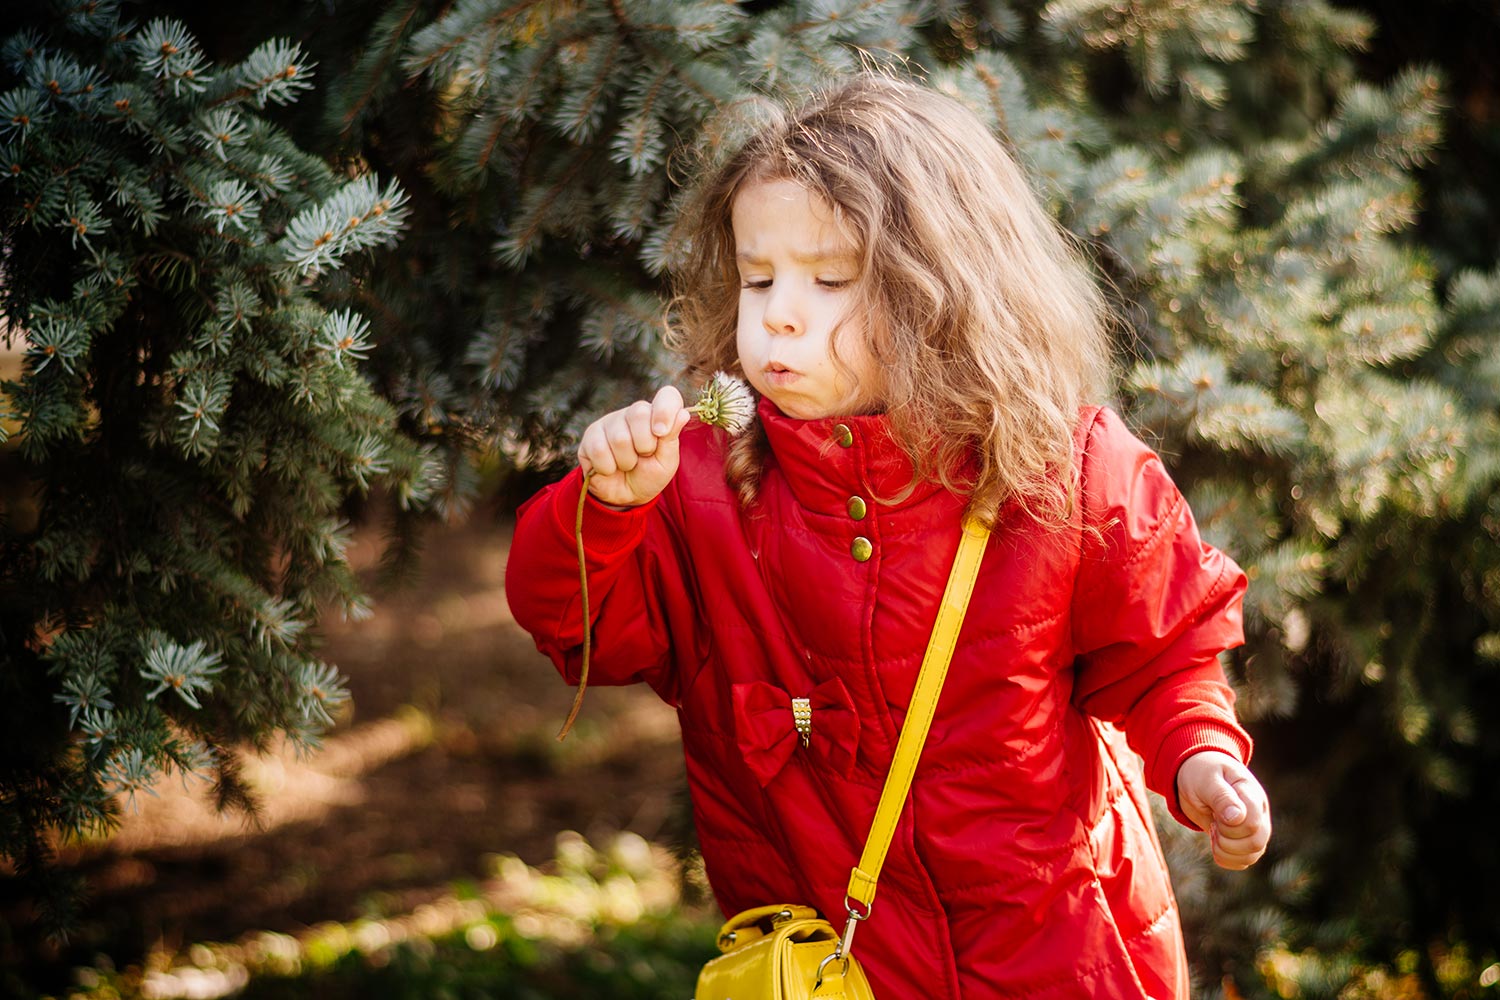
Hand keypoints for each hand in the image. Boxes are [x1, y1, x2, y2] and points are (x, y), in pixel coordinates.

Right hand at [577, 386, 691, 507]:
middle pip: (639, 414)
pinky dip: (608, 467)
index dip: (666, 411)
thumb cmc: (649, 475)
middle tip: (643, 456)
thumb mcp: (666, 461)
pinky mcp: (590, 437)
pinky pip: (599, 450)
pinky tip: (610, 468)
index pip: (667, 396)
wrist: (625, 496)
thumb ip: (671, 438)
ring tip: (626, 464)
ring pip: (619, 437)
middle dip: (645, 445)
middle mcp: (632, 414)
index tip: (661, 433)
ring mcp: (609, 423)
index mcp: (656, 416)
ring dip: (626, 461)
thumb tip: (683, 414)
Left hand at [1176, 751, 1270, 869]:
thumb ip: (1221, 797)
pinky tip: (1215, 843)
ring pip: (1252, 855)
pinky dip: (1226, 858)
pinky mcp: (1244, 840)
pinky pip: (1244, 861)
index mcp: (1252, 794)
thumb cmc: (1201, 773)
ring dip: (1226, 851)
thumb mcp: (1206, 779)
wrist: (1196, 775)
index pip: (1253, 823)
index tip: (1214, 815)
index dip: (1230, 827)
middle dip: (1227, 840)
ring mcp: (1254, 828)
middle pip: (1256, 843)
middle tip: (1212, 824)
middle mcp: (1258, 812)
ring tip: (1213, 831)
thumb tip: (1238, 818)